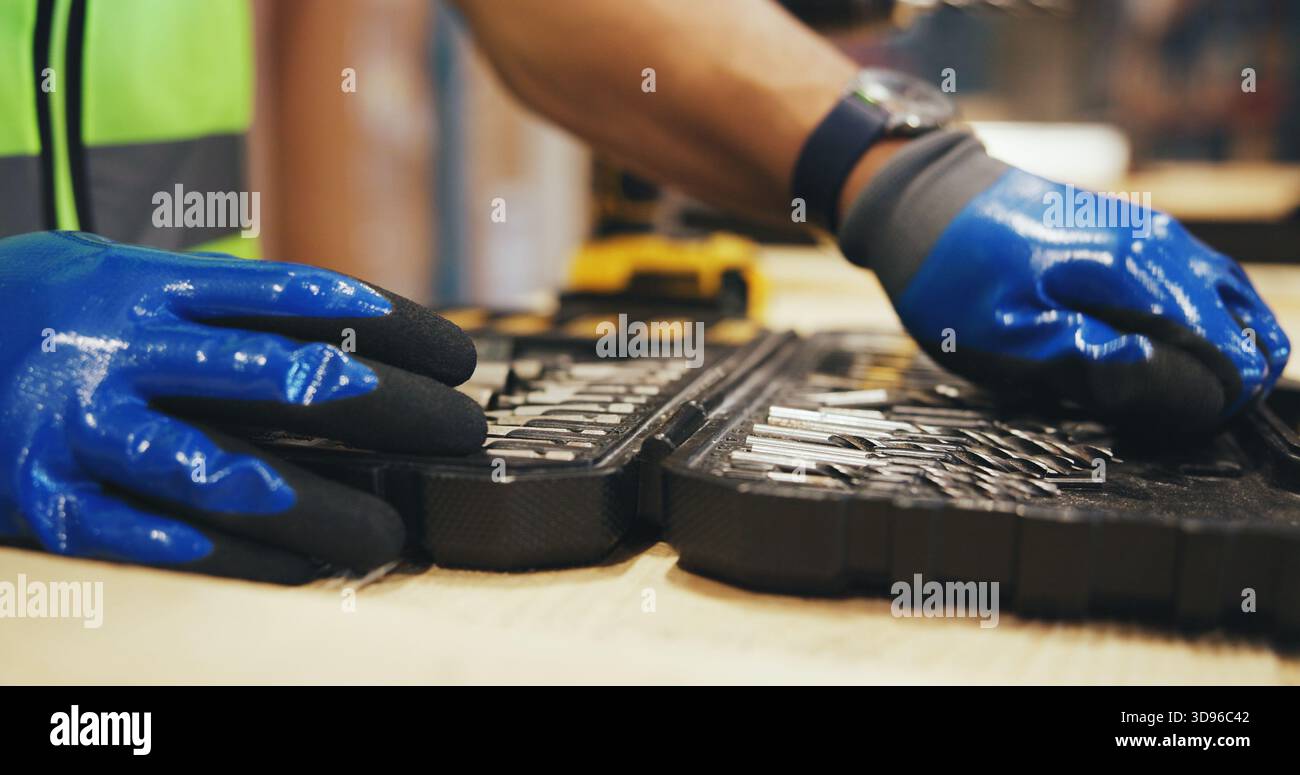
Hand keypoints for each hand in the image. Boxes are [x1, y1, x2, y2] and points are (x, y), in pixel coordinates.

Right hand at [0, 231, 484, 581]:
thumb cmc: (51, 312)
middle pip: (282, 379)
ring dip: (318, 507)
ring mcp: (85, 426)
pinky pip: (150, 536)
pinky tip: (295, 569)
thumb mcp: (129, 277)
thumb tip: (347, 335)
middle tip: (458, 434)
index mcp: (153, 288)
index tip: (458, 358)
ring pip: (223, 472)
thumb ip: (221, 304)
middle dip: (388, 409)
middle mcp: (124, 351)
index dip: (393, 328)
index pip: (299, 299)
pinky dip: (229, 556)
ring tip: (385, 533)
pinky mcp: (48, 497)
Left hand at [839, 131, 1289, 430]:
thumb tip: (1164, 386)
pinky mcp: (1132, 239)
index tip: (1175, 429)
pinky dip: (1205, 325)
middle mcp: (1161, 247)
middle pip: (1245, 326)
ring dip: (1226, 354)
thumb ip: (1090, 363)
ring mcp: (1150, 237)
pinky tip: (1179, 358)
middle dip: (1227, 383)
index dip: (1213, 403)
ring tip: (1194, 402)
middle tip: (1181, 423)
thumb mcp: (1007, 335)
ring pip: (1228, 302)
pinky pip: (1197, 285)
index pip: (1227, 352)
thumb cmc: (956, 274)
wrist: (924, 205)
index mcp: (1138, 273)